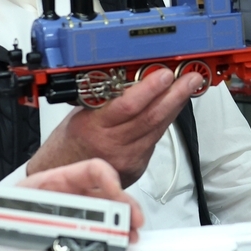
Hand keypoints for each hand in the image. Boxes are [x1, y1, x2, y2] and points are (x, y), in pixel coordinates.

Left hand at [23, 157, 144, 240]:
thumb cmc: (9, 207)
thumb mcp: (17, 202)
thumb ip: (29, 208)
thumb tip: (39, 220)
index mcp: (60, 180)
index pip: (93, 170)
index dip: (109, 178)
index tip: (117, 193)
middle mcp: (74, 195)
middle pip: (108, 195)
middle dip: (125, 207)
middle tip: (133, 221)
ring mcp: (77, 212)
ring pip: (107, 215)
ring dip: (121, 225)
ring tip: (129, 237)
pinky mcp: (77, 230)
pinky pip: (98, 232)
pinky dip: (110, 238)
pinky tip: (116, 244)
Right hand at [25, 67, 204, 186]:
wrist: (61, 177)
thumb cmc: (68, 144)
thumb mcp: (79, 114)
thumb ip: (104, 99)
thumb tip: (130, 77)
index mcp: (94, 127)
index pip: (127, 106)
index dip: (150, 89)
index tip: (164, 74)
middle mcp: (112, 145)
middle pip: (151, 117)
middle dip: (174, 95)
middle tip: (189, 78)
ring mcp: (127, 157)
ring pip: (158, 128)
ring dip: (175, 106)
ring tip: (187, 87)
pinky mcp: (137, 166)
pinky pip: (154, 139)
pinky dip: (164, 121)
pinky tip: (172, 108)